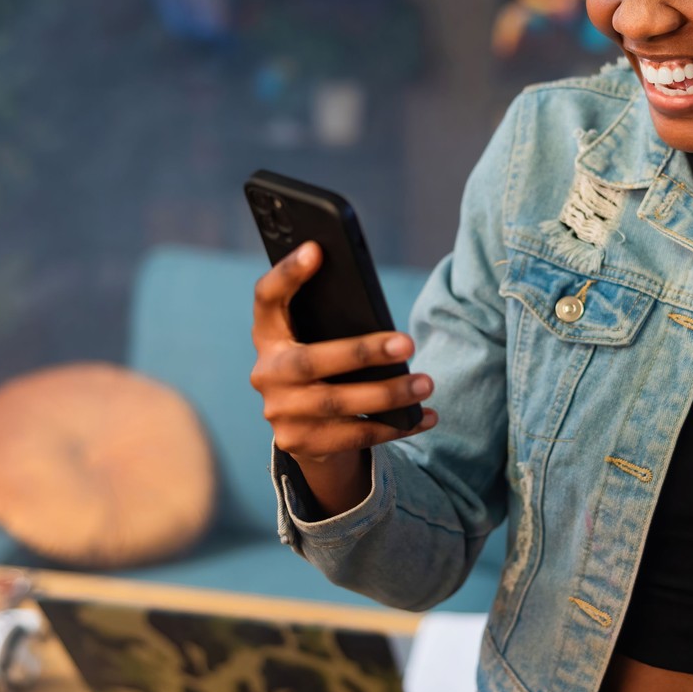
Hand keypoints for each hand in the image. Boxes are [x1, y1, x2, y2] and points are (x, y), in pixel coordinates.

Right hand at [249, 240, 437, 464]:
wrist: (304, 428)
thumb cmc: (324, 364)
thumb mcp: (319, 337)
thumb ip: (334, 321)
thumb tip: (382, 317)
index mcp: (268, 334)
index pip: (267, 297)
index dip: (287, 273)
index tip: (316, 248)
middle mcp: (266, 373)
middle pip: (310, 361)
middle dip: (362, 352)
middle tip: (408, 343)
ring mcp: (279, 412)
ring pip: (336, 403)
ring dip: (387, 394)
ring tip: (426, 383)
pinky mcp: (299, 443)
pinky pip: (353, 436)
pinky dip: (394, 426)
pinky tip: (425, 416)